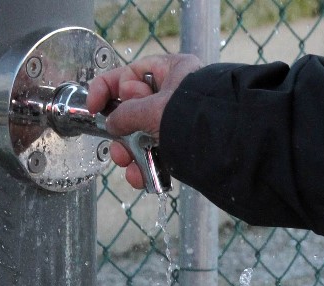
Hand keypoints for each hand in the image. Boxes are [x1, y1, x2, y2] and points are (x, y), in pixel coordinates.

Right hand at [87, 54, 202, 189]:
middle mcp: (175, 93)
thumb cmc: (196, 116)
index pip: (128, 74)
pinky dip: (145, 165)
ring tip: (126, 164)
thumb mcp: (153, 110)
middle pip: (132, 108)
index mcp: (171, 71)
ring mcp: (178, 121)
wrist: (230, 147)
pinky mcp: (183, 146)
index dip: (106, 89)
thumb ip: (126, 114)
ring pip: (142, 134)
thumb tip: (113, 124)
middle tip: (116, 144)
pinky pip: (156, 153)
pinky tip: (139, 177)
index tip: (92, 108)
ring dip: (129, 152)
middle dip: (120, 130)